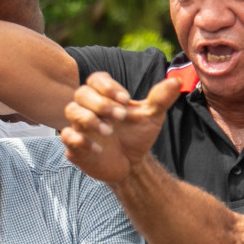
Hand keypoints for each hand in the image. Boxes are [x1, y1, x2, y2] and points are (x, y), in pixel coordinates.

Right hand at [58, 72, 179, 184]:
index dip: (108, 86)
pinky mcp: (75, 145)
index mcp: (104, 96)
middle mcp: (88, 108)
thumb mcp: (151, 117)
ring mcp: (80, 126)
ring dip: (89, 119)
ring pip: (71, 111)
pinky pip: (68, 137)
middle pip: (81, 93)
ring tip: (109, 131)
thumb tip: (175, 82)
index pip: (96, 79)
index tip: (125, 99)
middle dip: (101, 103)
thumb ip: (161, 99)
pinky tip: (99, 149)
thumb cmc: (137, 136)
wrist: (132, 164)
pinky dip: (81, 140)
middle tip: (121, 116)